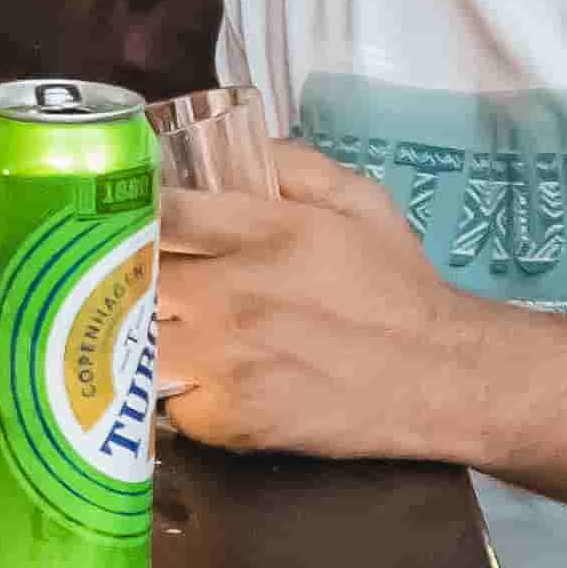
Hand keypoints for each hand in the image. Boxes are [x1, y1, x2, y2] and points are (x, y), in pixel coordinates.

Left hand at [150, 155, 477, 464]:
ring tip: (154, 328)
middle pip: (133, 278)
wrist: (440, 376)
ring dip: (138, 334)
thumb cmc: (397, 285)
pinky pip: (166, 400)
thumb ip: (291, 163)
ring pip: (137, 342)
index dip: (131, 212)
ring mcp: (227, 361)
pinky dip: (173, 389)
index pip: (162, 212)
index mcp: (266, 231)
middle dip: (128, 275)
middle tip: (132, 276)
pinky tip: (195, 378)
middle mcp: (235, 294)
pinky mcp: (230, 420)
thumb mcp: (359, 200)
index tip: (126, 216)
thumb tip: (229, 147)